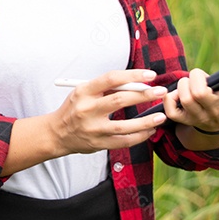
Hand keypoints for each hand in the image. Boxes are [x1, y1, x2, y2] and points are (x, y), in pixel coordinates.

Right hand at [50, 69, 168, 154]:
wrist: (57, 133)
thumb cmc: (75, 108)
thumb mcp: (83, 92)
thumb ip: (106, 88)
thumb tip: (137, 83)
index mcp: (84, 92)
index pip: (111, 79)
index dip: (132, 76)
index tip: (150, 75)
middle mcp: (87, 109)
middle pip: (119, 100)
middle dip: (143, 95)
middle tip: (161, 92)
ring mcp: (93, 128)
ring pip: (124, 126)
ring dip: (145, 121)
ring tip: (161, 116)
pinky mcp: (98, 144)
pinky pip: (124, 141)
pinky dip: (139, 136)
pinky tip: (150, 130)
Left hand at [163, 54, 218, 131]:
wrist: (217, 129)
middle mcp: (217, 110)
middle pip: (200, 93)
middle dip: (195, 77)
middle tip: (199, 76)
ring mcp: (200, 117)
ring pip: (186, 99)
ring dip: (183, 85)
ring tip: (188, 83)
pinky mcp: (186, 120)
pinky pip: (172, 110)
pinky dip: (170, 98)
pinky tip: (177, 94)